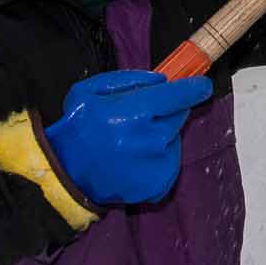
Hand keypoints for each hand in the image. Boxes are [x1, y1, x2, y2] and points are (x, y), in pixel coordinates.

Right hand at [42, 70, 212, 205]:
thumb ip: (128, 79)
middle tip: (141, 118)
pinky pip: (170, 162)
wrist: (63, 173)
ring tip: (131, 141)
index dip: (193, 88)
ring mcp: (155, 166)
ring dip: (161, 136)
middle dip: (166, 112)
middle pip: (177, 116)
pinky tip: (135, 159)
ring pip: (174, 139)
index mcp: (131, 114)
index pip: (176, 96)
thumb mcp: (90, 90)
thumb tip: (162, 80)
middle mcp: (148, 141)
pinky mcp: (158, 185)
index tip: (202, 85)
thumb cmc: (77, 129)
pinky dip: (159, 158)